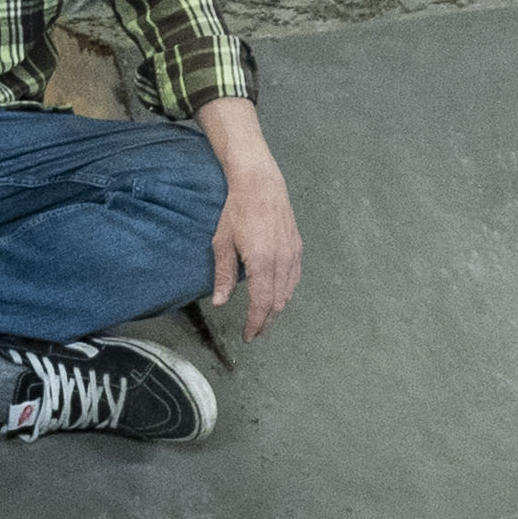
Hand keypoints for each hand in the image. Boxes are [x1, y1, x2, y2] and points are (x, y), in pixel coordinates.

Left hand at [208, 169, 303, 339]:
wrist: (260, 183)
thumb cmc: (236, 210)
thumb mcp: (222, 242)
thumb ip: (223, 275)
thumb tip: (220, 302)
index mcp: (261, 262)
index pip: (262, 304)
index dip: (255, 323)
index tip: (248, 335)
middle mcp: (281, 260)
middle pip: (278, 303)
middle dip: (266, 321)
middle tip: (254, 331)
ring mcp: (292, 253)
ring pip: (288, 292)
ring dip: (276, 308)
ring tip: (263, 317)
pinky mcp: (297, 247)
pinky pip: (294, 278)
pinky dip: (286, 292)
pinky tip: (276, 294)